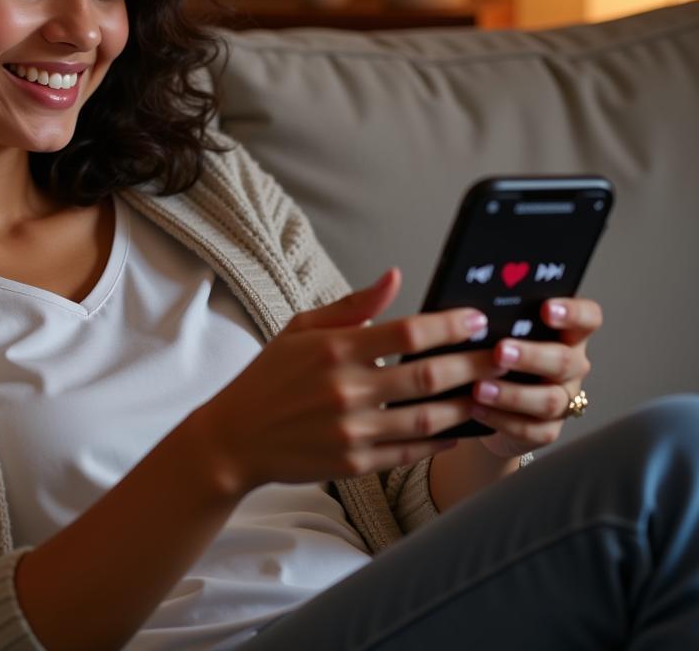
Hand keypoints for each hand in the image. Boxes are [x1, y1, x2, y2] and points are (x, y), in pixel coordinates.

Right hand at [194, 268, 509, 499]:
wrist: (236, 438)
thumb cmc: (270, 376)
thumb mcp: (301, 329)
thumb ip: (352, 306)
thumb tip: (395, 277)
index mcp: (334, 350)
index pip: (406, 332)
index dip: (448, 325)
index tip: (477, 319)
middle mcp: (346, 390)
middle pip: (428, 375)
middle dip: (475, 364)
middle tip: (506, 354)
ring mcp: (352, 430)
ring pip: (428, 418)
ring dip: (467, 404)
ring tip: (493, 392)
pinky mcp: (355, 463)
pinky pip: (411, 452)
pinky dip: (441, 441)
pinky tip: (461, 429)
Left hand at [472, 297, 602, 458]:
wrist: (483, 399)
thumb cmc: (490, 350)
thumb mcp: (494, 329)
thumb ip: (493, 314)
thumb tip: (468, 304)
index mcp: (565, 333)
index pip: (587, 317)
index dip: (572, 312)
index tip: (546, 308)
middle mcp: (571, 366)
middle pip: (565, 360)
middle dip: (531, 356)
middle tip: (500, 351)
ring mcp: (563, 399)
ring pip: (550, 400)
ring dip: (513, 394)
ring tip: (480, 388)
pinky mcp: (547, 430)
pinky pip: (531, 429)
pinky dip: (501, 419)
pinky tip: (476, 408)